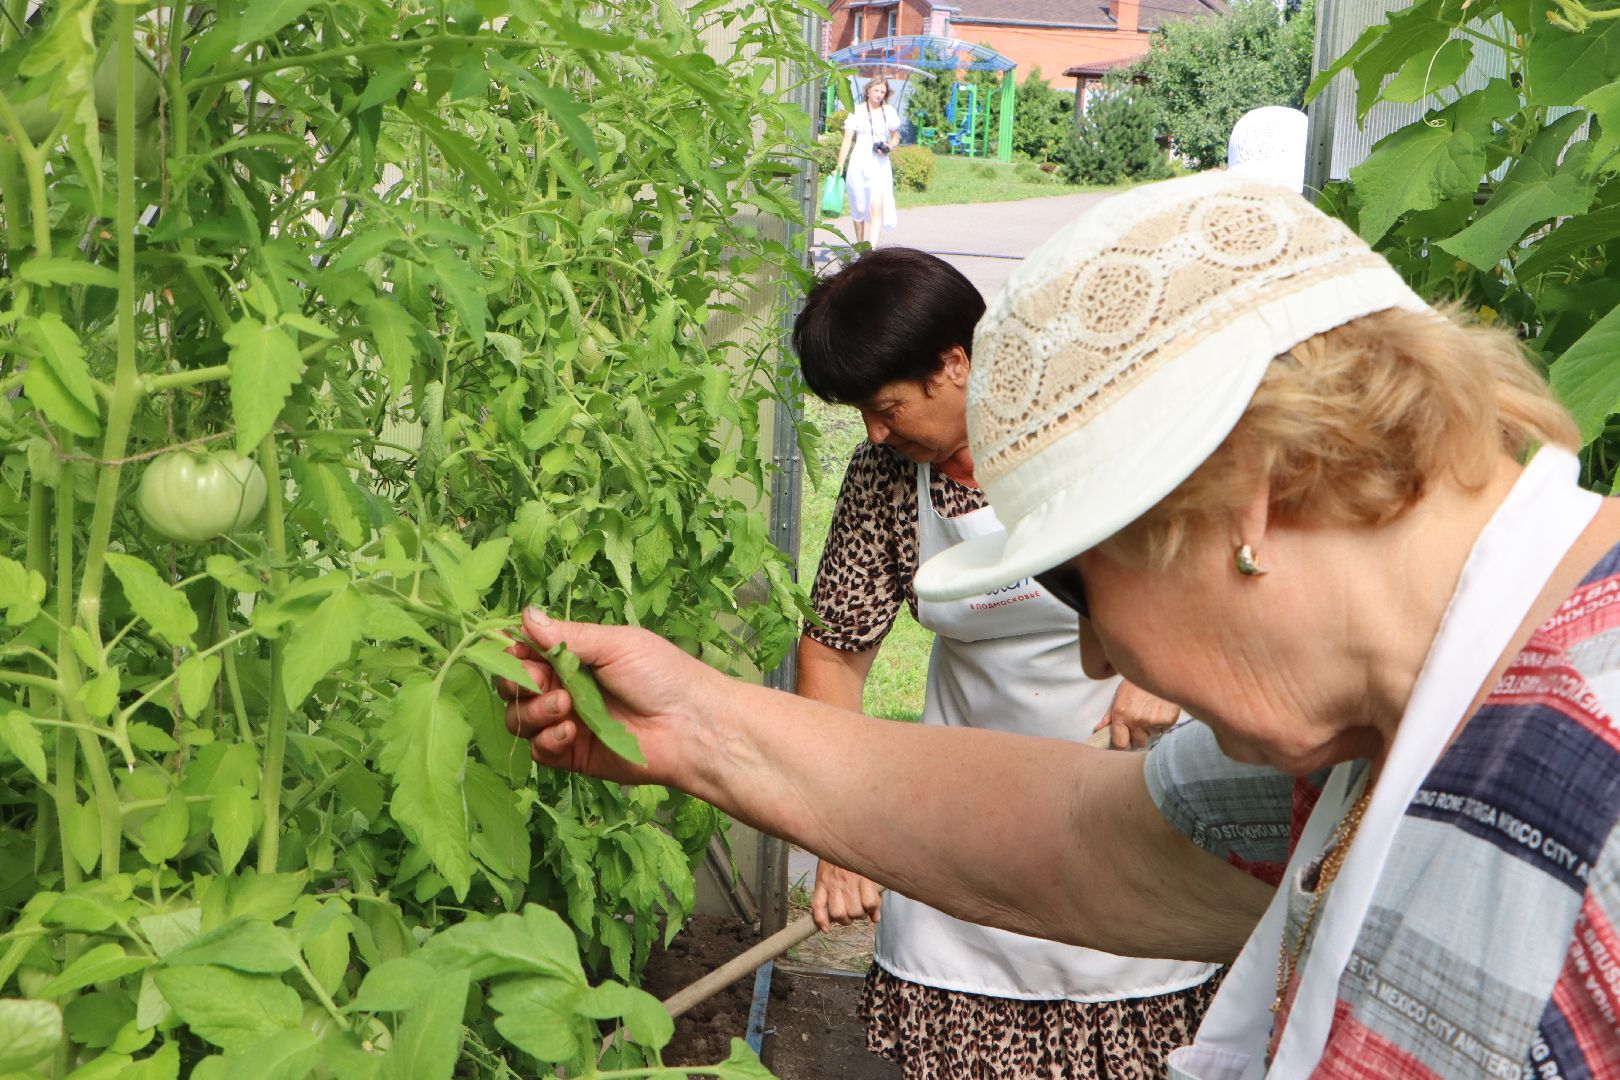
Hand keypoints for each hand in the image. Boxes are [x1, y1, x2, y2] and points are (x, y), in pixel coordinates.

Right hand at [498, 609, 720, 784]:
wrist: (690, 725)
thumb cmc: (661, 674)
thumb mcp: (616, 644)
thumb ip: (568, 636)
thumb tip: (527, 615)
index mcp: (574, 657)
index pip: (525, 652)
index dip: (514, 652)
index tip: (516, 652)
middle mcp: (564, 687)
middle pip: (514, 686)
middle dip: (519, 683)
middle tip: (541, 681)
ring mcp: (566, 722)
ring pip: (520, 718)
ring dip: (533, 711)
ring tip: (564, 706)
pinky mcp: (572, 754)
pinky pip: (539, 750)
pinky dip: (547, 739)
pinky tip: (570, 731)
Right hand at [811, 860, 882, 932]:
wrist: (836, 837)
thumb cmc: (857, 857)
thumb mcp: (870, 872)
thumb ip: (874, 895)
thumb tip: (875, 918)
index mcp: (863, 876)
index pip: (870, 903)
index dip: (872, 909)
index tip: (871, 906)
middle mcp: (847, 881)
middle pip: (854, 911)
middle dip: (858, 916)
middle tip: (858, 910)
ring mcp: (831, 884)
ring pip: (837, 913)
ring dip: (843, 920)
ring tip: (846, 916)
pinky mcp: (819, 884)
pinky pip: (817, 906)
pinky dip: (821, 921)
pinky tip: (827, 928)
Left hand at [1094, 679, 1179, 748]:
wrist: (1158, 668)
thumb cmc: (1136, 682)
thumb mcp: (1119, 696)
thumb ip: (1109, 716)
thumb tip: (1097, 730)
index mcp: (1121, 715)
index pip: (1120, 744)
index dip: (1122, 744)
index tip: (1124, 739)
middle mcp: (1136, 720)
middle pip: (1138, 743)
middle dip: (1138, 736)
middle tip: (1139, 722)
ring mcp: (1153, 721)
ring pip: (1152, 736)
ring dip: (1151, 728)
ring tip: (1150, 712)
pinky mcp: (1168, 720)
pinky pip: (1164, 730)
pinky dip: (1162, 723)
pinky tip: (1160, 710)